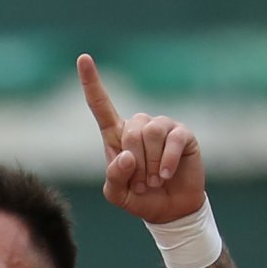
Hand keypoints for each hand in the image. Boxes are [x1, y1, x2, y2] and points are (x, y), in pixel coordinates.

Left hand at [78, 53, 205, 223]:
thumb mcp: (116, 193)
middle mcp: (139, 126)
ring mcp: (162, 127)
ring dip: (150, 164)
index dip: (91, 82)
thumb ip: (114, 177)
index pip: (101, 105)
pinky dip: (167, 161)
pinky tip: (166, 175)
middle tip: (141, 183)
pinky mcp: (183, 134)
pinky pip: (173, 140)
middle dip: (134, 164)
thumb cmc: (139, 197)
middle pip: (129, 131)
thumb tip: (128, 155)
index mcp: (116, 135)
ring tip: (153, 180)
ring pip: (150, 134)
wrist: (170, 209)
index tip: (83, 58)